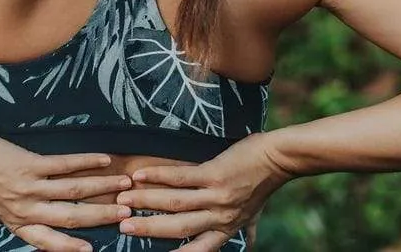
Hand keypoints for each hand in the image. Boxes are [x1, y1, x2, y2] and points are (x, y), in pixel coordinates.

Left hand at [0, 129, 132, 251]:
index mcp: (18, 222)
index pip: (48, 241)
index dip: (70, 247)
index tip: (93, 250)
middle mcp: (26, 209)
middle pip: (71, 218)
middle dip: (101, 216)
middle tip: (125, 213)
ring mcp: (29, 188)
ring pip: (73, 191)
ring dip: (102, 187)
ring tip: (124, 184)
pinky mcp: (30, 165)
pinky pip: (65, 166)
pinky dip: (87, 162)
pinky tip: (105, 160)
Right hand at [114, 132, 294, 250]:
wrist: (277, 157)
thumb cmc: (263, 184)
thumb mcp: (254, 215)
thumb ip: (245, 231)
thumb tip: (247, 246)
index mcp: (225, 228)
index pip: (198, 248)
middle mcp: (219, 217)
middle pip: (177, 228)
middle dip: (148, 228)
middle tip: (123, 225)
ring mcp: (216, 196)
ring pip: (174, 203)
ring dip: (146, 201)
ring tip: (124, 198)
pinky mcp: (214, 174)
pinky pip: (180, 179)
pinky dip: (158, 177)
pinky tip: (140, 175)